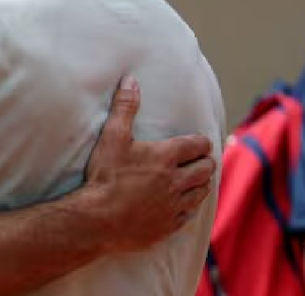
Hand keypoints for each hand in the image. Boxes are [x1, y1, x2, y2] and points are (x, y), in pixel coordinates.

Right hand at [83, 75, 215, 252]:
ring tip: (197, 180)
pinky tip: (184, 204)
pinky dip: (190, 206)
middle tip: (202, 160)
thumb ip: (124, 107)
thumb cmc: (105, 175)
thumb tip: (131, 80)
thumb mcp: (112, 136)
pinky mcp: (169, 224)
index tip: (202, 143)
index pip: (198, 145)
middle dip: (206, 162)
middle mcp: (177, 180)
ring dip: (201, 184)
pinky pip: (189, 214)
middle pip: (206, 169)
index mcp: (166, 156)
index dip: (202, 142)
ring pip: (201, 192)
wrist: (98, 218)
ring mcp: (175, 204)